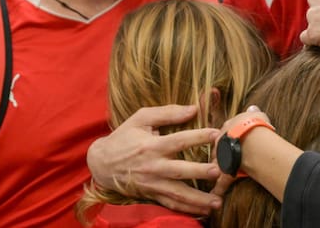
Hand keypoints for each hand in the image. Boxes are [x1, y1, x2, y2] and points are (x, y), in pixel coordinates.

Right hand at [86, 104, 222, 214]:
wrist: (101, 162)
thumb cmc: (124, 136)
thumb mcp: (141, 118)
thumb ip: (167, 112)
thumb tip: (194, 108)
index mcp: (152, 146)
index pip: (178, 141)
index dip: (198, 137)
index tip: (217, 134)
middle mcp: (153, 166)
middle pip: (180, 171)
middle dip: (199, 172)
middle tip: (218, 172)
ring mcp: (152, 183)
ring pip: (177, 193)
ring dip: (198, 199)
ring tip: (217, 202)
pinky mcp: (151, 194)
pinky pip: (170, 204)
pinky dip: (187, 209)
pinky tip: (203, 211)